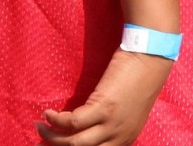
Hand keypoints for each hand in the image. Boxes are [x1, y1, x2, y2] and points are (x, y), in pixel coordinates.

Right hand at [38, 49, 172, 145]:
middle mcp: (119, 136)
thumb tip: (90, 124)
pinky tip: (48, 113)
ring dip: (53, 137)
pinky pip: (72, 121)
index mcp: (126, 138)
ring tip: (41, 128)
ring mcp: (111, 123)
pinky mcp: (103, 107)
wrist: (151, 56)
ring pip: (74, 142)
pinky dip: (56, 120)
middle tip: (43, 141)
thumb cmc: (141, 77)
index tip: (60, 143)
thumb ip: (113, 122)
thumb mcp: (130, 109)